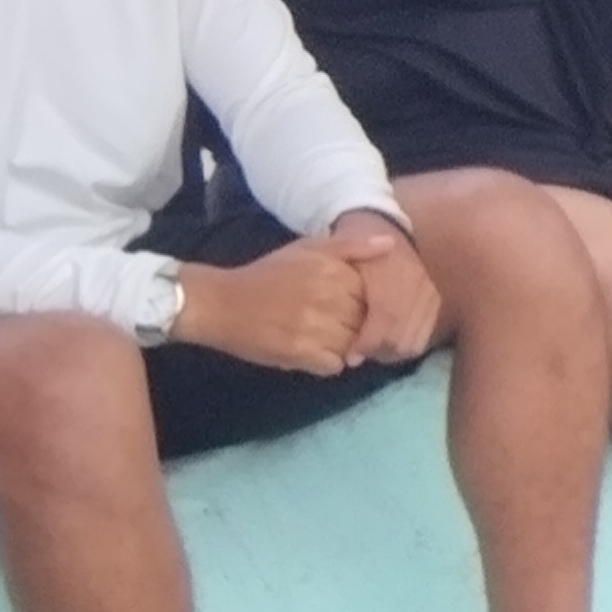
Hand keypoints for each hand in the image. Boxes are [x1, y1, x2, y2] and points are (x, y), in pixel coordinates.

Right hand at [177, 240, 372, 377]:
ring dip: (341, 347)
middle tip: (327, 323)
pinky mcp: (300, 351)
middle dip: (353, 327)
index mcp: (334, 270)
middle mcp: (328, 296)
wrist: (219, 302)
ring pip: (353, 346)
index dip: (361, 304)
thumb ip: (351, 247)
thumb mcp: (308, 249)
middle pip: (366, 322)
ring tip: (318, 336)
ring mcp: (315, 326)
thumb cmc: (267, 274)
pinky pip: (334, 366)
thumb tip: (391, 245)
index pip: (374, 296)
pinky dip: (326, 363)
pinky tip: (310, 351)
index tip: (343, 304)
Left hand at [332, 215, 439, 364]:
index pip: (387, 317)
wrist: (381, 222)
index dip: (369, 342)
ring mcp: (429, 292)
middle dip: (379, 352)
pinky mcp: (436, 299)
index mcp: (392, 271)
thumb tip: (348, 310)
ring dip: (393, 351)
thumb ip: (339, 289)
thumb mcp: (338, 252)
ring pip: (416, 339)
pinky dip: (407, 344)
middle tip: (358, 355)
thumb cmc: (353, 241)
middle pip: (403, 335)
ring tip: (373, 350)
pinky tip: (389, 342)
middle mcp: (416, 283)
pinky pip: (426, 334)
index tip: (350, 356)